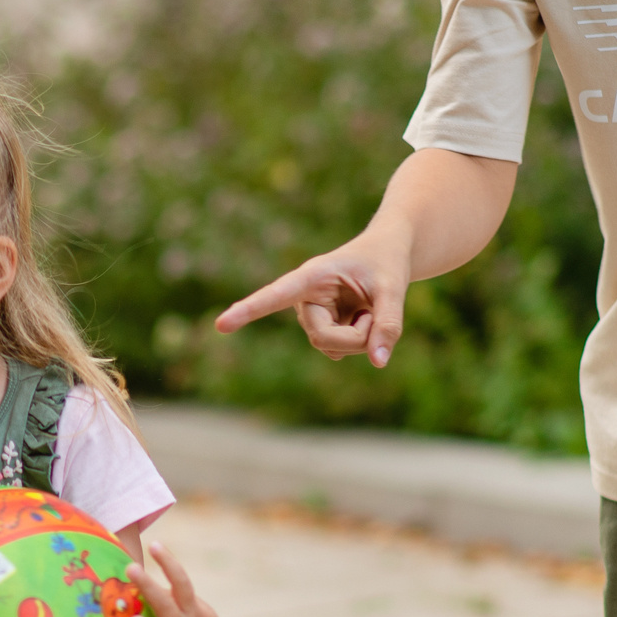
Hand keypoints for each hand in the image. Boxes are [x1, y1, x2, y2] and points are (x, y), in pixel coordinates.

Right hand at [214, 234, 411, 366]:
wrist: (386, 254)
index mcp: (312, 276)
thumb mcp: (394, 287)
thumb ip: (389, 323)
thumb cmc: (386, 261)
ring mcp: (311, 315)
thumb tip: (378, 362)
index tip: (221, 325)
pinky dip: (359, 342)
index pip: (276, 295)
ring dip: (360, 338)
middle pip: (323, 337)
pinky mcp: (321, 328)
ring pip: (331, 347)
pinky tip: (362, 318)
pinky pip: (338, 350)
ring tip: (370, 309)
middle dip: (356, 337)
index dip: (249, 310)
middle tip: (376, 315)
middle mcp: (304, 297)